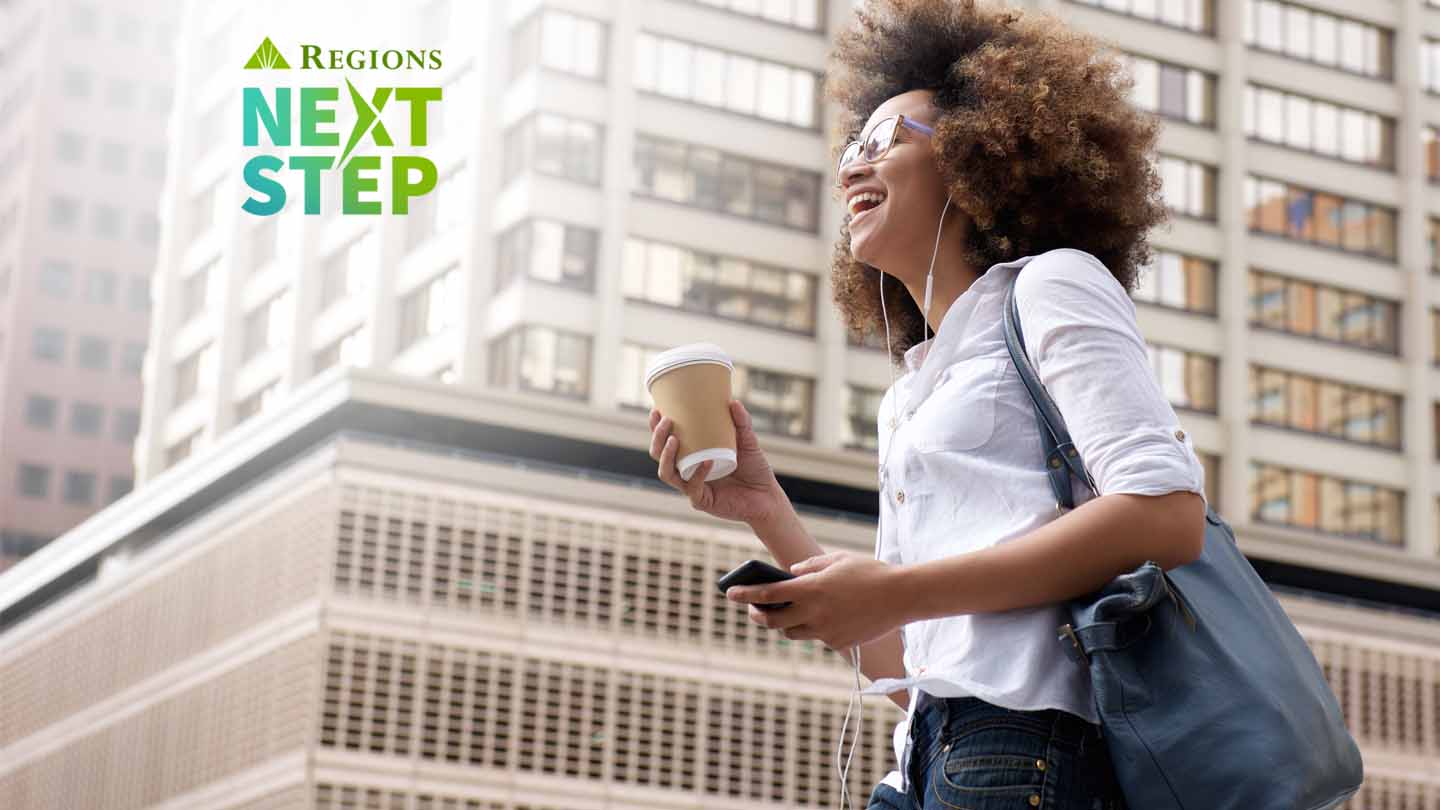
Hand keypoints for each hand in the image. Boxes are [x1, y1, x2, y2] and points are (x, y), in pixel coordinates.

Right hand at [649, 399, 784, 525]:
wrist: (767, 496)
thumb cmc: (754, 468)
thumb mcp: (748, 441)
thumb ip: (741, 422)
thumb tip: (733, 401)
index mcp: (692, 455)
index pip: (666, 441)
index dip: (656, 428)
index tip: (657, 411)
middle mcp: (687, 471)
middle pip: (659, 456)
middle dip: (657, 438)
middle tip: (667, 421)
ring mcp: (692, 487)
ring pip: (666, 473)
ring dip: (666, 456)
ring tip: (674, 440)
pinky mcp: (702, 501)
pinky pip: (692, 487)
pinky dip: (698, 474)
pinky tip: (706, 462)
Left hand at [724, 551, 910, 650]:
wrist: (902, 596)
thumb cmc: (869, 572)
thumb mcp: (837, 559)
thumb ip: (810, 566)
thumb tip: (790, 573)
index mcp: (811, 589)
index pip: (768, 595)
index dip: (746, 595)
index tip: (730, 593)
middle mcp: (814, 613)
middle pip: (774, 621)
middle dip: (759, 615)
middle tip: (754, 610)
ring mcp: (826, 632)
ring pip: (793, 633)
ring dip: (784, 624)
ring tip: (782, 614)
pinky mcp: (839, 643)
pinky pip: (818, 637)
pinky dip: (814, 628)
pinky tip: (823, 617)